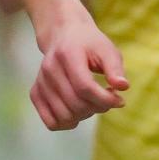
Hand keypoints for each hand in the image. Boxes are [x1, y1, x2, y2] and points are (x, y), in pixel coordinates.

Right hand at [31, 14, 128, 130]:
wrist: (63, 35)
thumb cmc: (89, 44)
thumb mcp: (107, 50)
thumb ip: (115, 68)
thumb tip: (123, 87)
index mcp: (67, 54)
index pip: (85, 87)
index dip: (105, 99)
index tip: (120, 101)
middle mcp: (49, 69)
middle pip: (75, 104)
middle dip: (98, 108)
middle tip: (107, 100)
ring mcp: (40, 82)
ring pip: (64, 116)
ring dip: (84, 116)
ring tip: (92, 104)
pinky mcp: (35, 93)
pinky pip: (50, 122)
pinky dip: (67, 123)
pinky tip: (78, 112)